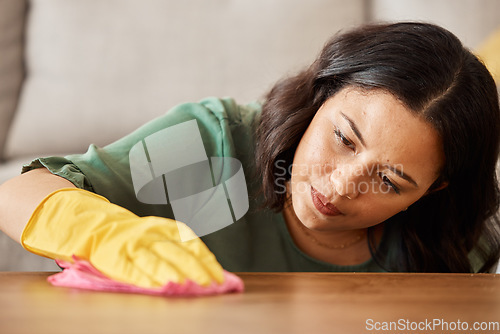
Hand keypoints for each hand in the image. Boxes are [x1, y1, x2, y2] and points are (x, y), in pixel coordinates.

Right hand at [22, 188, 223, 287]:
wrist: (92, 225)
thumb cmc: (130, 236)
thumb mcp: (154, 235)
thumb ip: (175, 248)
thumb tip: (204, 268)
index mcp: (162, 227)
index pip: (190, 242)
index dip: (206, 259)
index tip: (220, 275)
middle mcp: (150, 234)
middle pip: (179, 252)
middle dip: (197, 270)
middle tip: (213, 285)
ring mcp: (131, 244)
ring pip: (158, 261)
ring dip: (176, 275)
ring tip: (191, 287)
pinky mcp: (114, 257)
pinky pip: (133, 270)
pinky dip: (147, 279)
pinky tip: (160, 288)